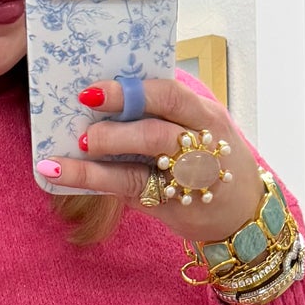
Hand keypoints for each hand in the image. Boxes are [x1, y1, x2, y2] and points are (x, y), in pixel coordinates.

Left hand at [35, 73, 266, 244]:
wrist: (245, 215)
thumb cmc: (215, 161)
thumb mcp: (203, 127)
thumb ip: (166, 111)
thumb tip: (107, 92)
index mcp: (206, 117)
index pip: (170, 95)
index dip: (131, 91)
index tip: (95, 89)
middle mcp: (200, 147)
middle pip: (156, 132)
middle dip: (116, 125)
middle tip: (84, 120)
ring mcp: (186, 181)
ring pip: (140, 165)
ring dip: (103, 155)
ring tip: (75, 146)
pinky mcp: (169, 206)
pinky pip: (127, 189)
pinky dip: (92, 179)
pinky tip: (59, 173)